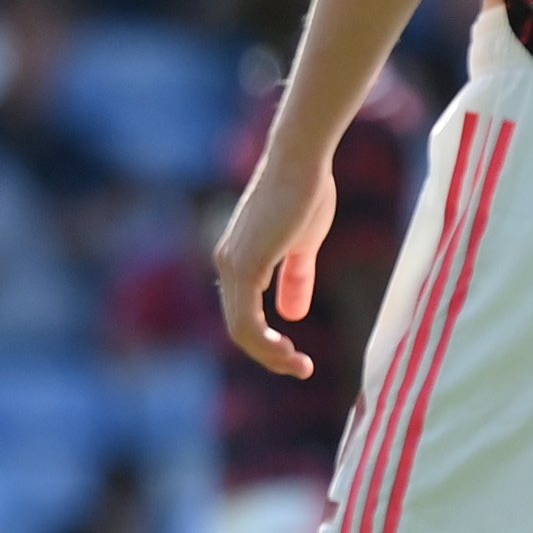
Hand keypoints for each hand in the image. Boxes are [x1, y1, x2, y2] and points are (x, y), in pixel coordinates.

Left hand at [213, 148, 342, 378]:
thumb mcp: (302, 246)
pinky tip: (288, 349)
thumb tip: (294, 314)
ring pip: (241, 330)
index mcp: (239, 262)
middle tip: (300, 369)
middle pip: (240, 329)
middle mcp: (228, 265)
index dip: (267, 342)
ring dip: (269, 355)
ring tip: (298, 366)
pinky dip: (266, 342)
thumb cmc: (305, 196)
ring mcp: (233, 265)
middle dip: (269, 356)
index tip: (296, 356)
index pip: (244, 315)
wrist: (302, 164)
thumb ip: (296, 279)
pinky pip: (248, 318)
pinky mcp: (246, 265)